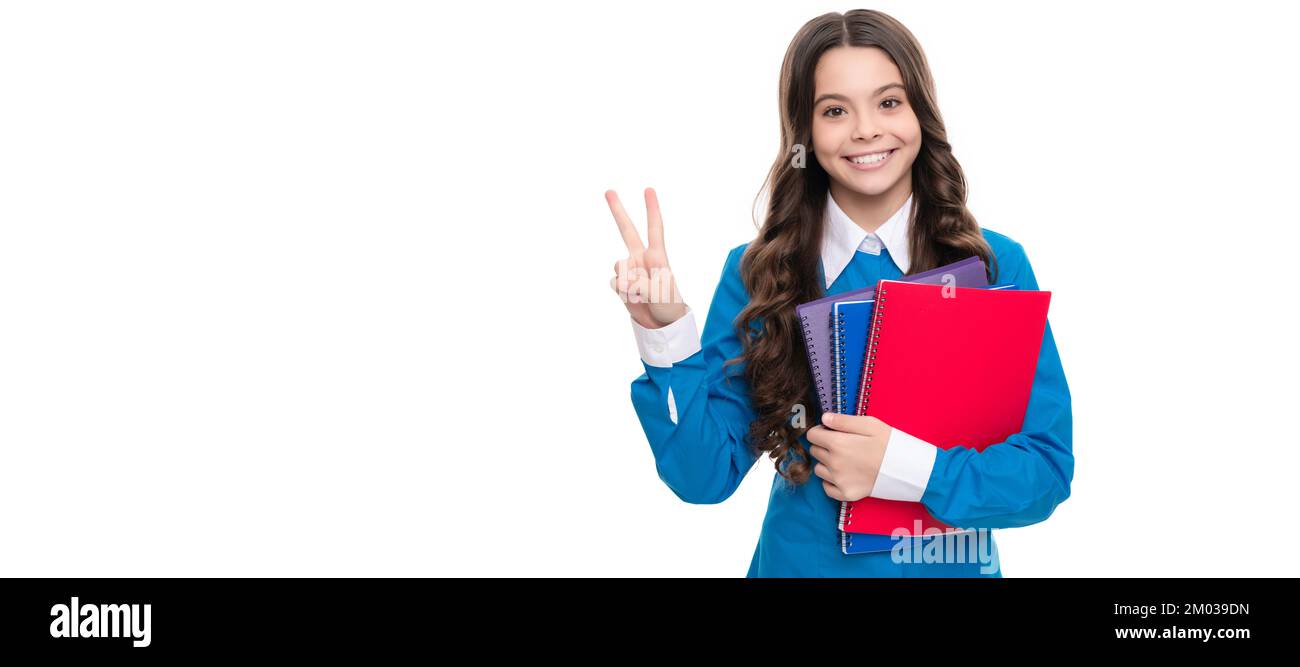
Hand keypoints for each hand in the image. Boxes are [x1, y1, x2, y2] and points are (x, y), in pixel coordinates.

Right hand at [606, 187, 687, 328]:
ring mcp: (629, 270)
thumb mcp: (660, 294)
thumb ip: (640, 284)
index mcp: (657, 256)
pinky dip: (623, 294)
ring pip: (618, 267)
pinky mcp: (620, 284)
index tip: (648, 190)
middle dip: (618, 211)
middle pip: (627, 230)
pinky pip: (615, 284)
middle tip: (608, 191)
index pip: (654, 228)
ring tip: (642, 295)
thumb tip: (619, 280)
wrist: (661, 324)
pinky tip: (634, 299)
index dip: (652, 209)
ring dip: (627, 282)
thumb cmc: (668, 304)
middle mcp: (641, 258)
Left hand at [808, 412, 891, 501]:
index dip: (820, 431)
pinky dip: (831, 482)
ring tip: (845, 460)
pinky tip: (845, 475)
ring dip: (826, 464)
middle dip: (824, 446)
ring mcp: (839, 481)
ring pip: (819, 469)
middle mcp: (834, 463)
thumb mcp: (869, 424)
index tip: (830, 432)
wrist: (907, 469)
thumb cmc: (889, 443)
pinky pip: (826, 488)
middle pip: (815, 451)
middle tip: (842, 445)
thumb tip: (824, 418)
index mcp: (838, 443)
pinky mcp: (846, 494)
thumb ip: (843, 420)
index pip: (812, 435)